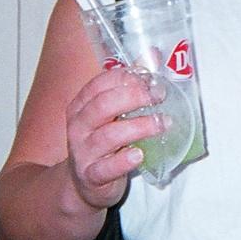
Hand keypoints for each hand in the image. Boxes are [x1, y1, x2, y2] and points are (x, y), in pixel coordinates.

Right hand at [62, 65, 165, 208]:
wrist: (82, 185)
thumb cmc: (101, 143)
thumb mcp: (110, 115)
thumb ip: (129, 86)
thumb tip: (152, 54)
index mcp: (81, 106)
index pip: (99, 84)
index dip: (125, 77)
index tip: (150, 78)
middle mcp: (79, 127)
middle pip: (102, 106)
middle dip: (132, 97)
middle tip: (158, 97)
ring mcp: (83, 152)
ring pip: (107, 136)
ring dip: (138, 127)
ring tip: (162, 123)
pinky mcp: (92, 176)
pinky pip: (105, 168)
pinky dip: (122, 161)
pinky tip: (138, 155)